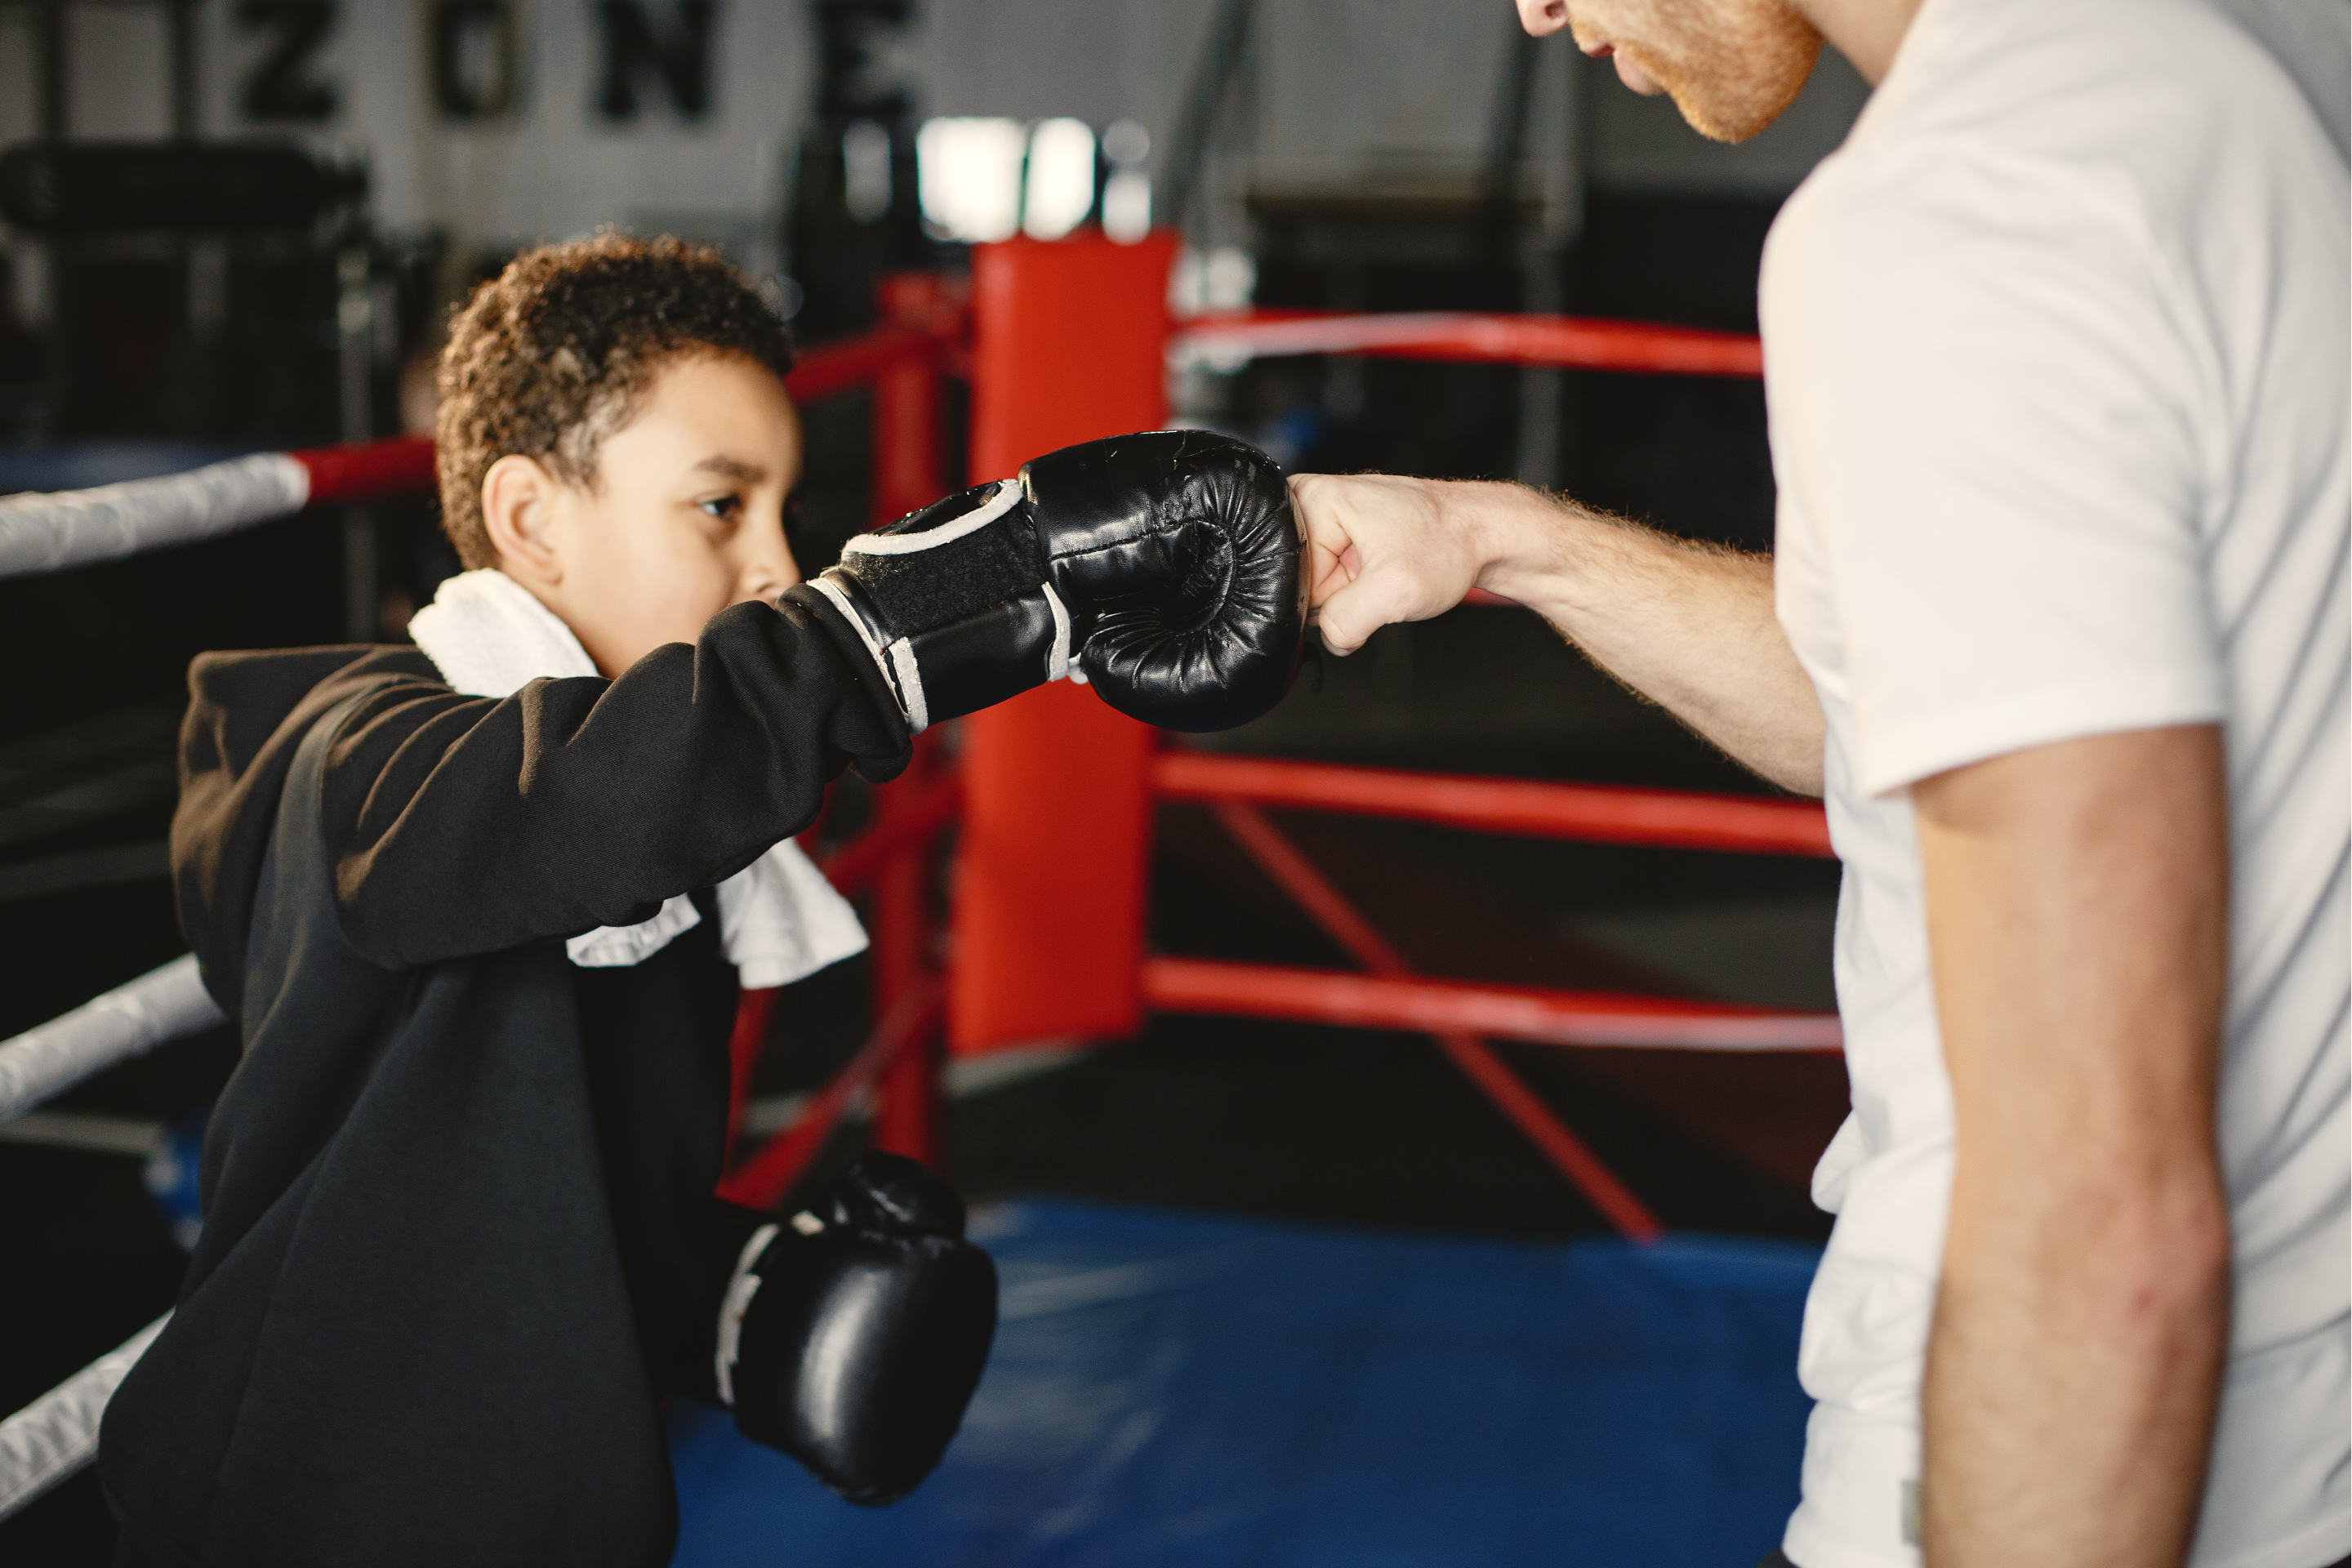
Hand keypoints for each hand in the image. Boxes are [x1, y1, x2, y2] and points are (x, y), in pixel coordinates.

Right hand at [1288, 473, 1495, 655]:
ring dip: (1350, 597)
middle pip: (1296, 580)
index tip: (1362, 587)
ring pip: (1315, 588)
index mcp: (1310, 498)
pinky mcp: (1341, 539)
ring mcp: (1327, 521)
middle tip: (1376, 583)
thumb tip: (1329, 639)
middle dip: (1336, 597)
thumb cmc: (1450, 543)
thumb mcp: (1394, 592)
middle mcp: (1311, 502)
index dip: (1325, 596)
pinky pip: (1332, 584)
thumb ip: (1345, 623)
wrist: (1485, 535)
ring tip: (1382, 576)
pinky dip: (1357, 593)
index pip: (1287, 574)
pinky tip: (1380, 578)